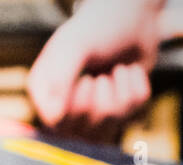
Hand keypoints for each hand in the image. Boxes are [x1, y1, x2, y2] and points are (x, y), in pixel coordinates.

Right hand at [27, 0, 167, 141]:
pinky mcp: (120, 110)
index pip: (58, 125)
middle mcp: (65, 106)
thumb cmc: (97, 25)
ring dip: (122, 93)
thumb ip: (60, 79)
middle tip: (102, 76)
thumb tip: (53, 118)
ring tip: (117, 70)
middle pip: (86, 131)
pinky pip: (134, 114)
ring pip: (112, 126)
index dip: (77, 110)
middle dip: (103, 101)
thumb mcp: (75, 46)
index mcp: (45, 91)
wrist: (131, 14)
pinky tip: (130, 72)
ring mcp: (93, 111)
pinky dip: (138, 88)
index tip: (87, 81)